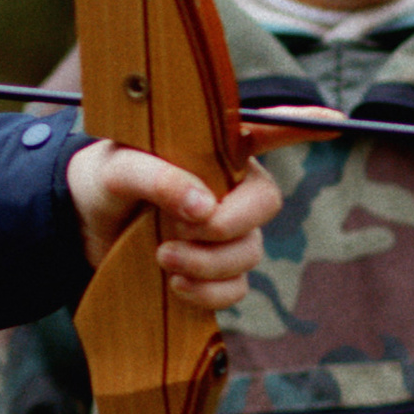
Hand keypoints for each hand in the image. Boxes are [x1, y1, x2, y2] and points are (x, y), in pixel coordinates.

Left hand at [64, 146, 280, 311]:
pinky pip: (235, 288)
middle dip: (229, 223)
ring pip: (249, 252)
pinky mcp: (212, 270)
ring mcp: (224, 231)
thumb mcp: (115, 169)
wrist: (78, 229)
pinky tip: (174, 282)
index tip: (336, 122)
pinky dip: (208, 291)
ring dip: (209, 261)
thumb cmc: (99, 181)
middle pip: (266, 203)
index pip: (266, 130)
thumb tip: (204, 208)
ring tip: (163, 256)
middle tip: (183, 228)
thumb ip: (158, 177)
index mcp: (210, 146)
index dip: (301, 126)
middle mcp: (227, 186)